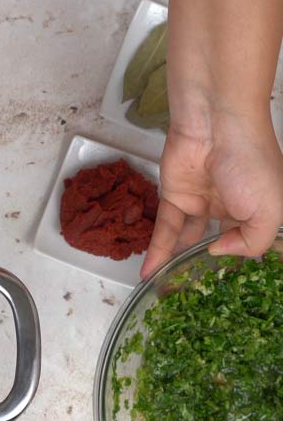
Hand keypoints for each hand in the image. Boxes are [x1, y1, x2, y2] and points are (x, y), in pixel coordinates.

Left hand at [141, 112, 282, 277]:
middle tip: (190, 294)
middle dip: (203, 266)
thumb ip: (253, 242)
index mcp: (260, 209)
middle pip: (215, 241)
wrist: (216, 125)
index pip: (248, 241)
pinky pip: (164, 229)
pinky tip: (149, 272)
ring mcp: (201, 200)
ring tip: (166, 289)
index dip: (238, 262)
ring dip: (175, 262)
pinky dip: (157, 250)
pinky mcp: (174, 195)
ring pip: (186, 238)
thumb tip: (218, 253)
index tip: (225, 289)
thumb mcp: (270, 212)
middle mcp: (230, 206)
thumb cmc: (251, 163)